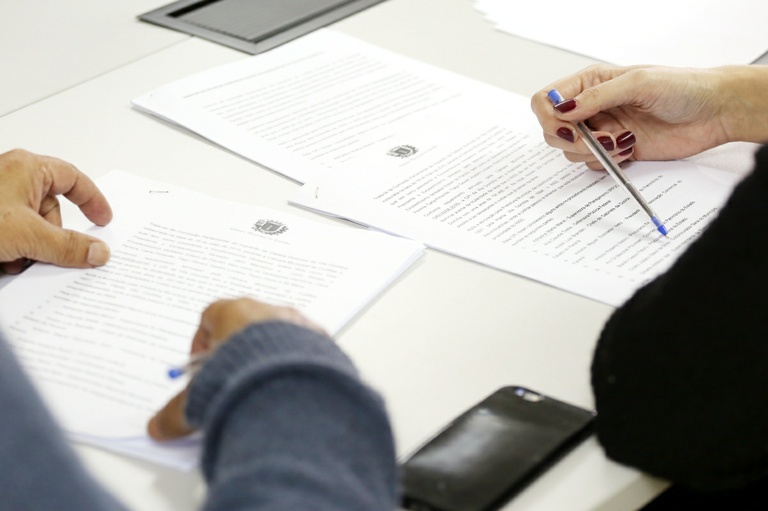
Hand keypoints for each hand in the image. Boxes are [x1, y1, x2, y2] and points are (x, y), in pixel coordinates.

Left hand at [0, 149, 111, 273]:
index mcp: (27, 168)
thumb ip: (67, 246)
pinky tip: (7, 260)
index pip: (74, 179)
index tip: (103, 219)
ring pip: (33, 225)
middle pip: (53, 208)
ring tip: (21, 258)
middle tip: (55, 252)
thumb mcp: (27, 234)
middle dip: (54, 236)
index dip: (93, 200)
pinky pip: (14, 232)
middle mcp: (13, 177)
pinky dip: (15, 249)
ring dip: (32, 247)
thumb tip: (97, 251)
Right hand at [147, 298, 325, 440]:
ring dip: (268, 358)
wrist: (293, 389)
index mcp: (234, 311)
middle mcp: (268, 310)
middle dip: (237, 352)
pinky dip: (294, 367)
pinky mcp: (322, 341)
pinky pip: (304, 349)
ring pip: (278, 336)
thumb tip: (158, 427)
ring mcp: (298, 323)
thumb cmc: (243, 380)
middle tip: (231, 382)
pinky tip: (287, 391)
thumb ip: (175, 411)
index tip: (202, 368)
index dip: (202, 343)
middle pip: (246, 326)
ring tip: (260, 390)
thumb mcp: (198, 398)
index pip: (210, 316)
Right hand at [530, 64, 739, 169]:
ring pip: (570, 151)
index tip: (567, 128)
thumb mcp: (637, 83)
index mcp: (590, 83)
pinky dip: (606, 163)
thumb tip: (563, 110)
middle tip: (601, 139)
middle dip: (573, 140)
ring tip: (624, 141)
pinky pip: (591, 165)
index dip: (549, 117)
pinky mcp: (614, 151)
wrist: (713, 113)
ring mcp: (601, 130)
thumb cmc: (682, 87)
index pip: (546, 99)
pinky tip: (629, 150)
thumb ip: (597, 97)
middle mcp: (591, 107)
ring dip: (595, 152)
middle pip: (553, 130)